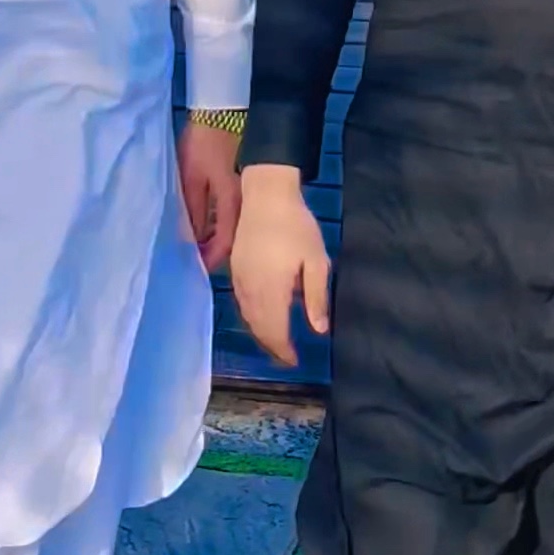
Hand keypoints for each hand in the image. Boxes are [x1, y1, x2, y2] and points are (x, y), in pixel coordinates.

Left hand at [177, 122, 241, 272]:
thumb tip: (189, 239)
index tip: (195, 269)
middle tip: (194, 263)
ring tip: (197, 250)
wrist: (225, 115)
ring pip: (233, 230)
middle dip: (213, 255)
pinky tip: (205, 230)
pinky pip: (232, 217)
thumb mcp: (190, 177)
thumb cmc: (204, 143)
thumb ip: (191, 209)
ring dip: (216, 242)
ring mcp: (245, 197)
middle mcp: (243, 205)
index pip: (223, 244)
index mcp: (231, 203)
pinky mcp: (242, 189)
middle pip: (232, 241)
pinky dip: (219, 228)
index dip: (209, 260)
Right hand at [231, 162, 331, 364]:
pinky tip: (262, 316)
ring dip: (261, 333)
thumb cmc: (297, 226)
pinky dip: (251, 317)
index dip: (284, 350)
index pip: (275, 331)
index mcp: (271, 290)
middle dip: (272, 345)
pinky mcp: (234, 268)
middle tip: (287, 356)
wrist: (266, 194)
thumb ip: (316, 297)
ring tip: (276, 342)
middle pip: (258, 328)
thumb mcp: (317, 261)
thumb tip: (319, 330)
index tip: (295, 360)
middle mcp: (250, 289)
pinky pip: (241, 303)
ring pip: (247, 317)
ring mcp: (239, 279)